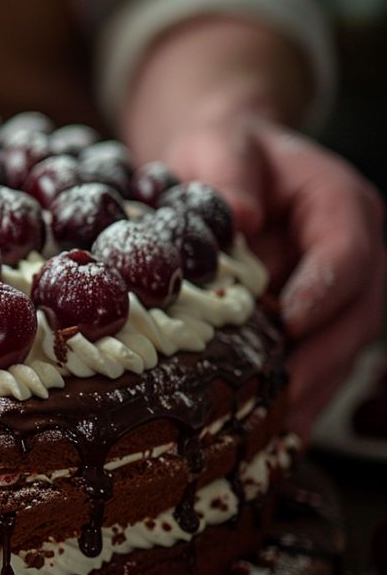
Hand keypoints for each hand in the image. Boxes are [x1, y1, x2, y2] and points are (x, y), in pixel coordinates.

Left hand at [162, 115, 385, 438]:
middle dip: (324, 355)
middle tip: (285, 393)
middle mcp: (354, 248)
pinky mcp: (317, 318)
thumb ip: (228, 172)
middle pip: (359, 309)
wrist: (221, 165)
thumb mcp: (216, 145)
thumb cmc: (220, 152)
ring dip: (316, 386)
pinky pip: (321, 359)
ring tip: (279, 425)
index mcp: (337, 202)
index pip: (348, 248)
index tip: (293, 320)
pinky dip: (301, 392)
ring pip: (345, 344)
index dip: (326, 287)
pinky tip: (273, 429)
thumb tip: (238, 216)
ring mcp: (341, 288)